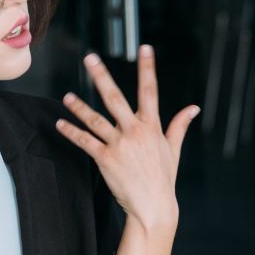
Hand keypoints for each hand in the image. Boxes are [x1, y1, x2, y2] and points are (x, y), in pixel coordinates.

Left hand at [55, 47, 198, 230]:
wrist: (154, 207)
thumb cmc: (164, 178)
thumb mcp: (174, 149)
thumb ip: (179, 125)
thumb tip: (193, 108)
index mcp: (153, 127)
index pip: (150, 90)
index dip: (148, 68)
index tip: (145, 48)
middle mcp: (135, 131)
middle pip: (115, 98)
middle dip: (102, 76)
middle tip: (90, 58)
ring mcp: (119, 145)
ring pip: (94, 119)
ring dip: (79, 107)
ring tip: (67, 97)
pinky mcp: (105, 159)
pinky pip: (84, 142)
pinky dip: (71, 132)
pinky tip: (60, 124)